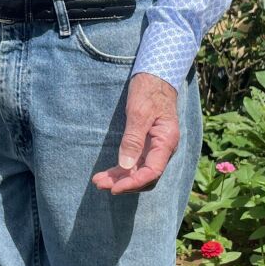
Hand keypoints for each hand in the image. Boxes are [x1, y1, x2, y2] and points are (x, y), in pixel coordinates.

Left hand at [91, 73, 179, 194]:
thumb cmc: (149, 91)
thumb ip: (133, 139)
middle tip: (100, 184)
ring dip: (120, 178)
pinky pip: (135, 162)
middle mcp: (163, 148)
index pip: (152, 172)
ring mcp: (155, 147)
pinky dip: (122, 169)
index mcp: (166, 141)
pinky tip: (108, 173)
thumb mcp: (139, 112)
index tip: (114, 188)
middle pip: (146, 176)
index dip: (134, 183)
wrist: (155, 77)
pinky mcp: (146, 144)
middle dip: (124, 183)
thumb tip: (126, 166)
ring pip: (139, 171)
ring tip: (98, 181)